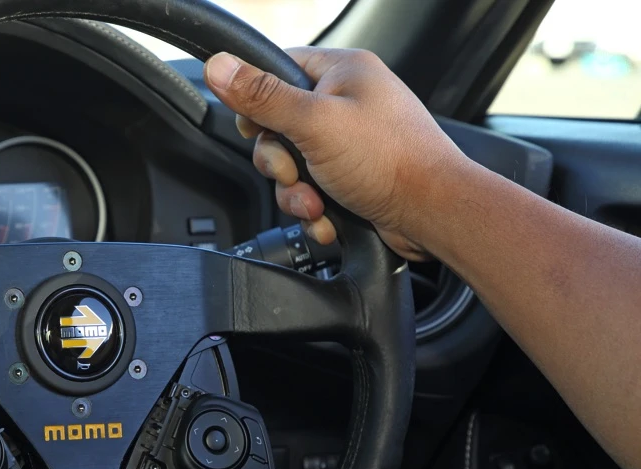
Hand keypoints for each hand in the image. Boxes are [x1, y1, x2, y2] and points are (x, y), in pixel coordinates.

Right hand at [203, 47, 469, 260]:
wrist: (433, 214)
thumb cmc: (391, 161)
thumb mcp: (314, 122)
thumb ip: (262, 97)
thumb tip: (219, 65)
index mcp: (342, 72)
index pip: (277, 70)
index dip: (256, 102)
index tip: (255, 127)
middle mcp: (346, 104)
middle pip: (277, 128)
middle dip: (279, 163)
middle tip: (294, 171)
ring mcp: (350, 144)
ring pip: (292, 168)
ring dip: (295, 194)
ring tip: (317, 204)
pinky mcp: (353, 180)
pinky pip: (312, 193)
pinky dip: (314, 211)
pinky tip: (328, 218)